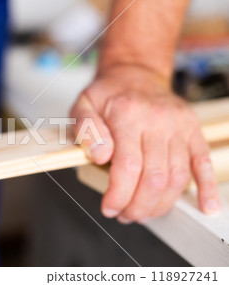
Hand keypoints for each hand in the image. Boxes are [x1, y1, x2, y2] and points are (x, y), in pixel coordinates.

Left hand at [70, 66, 219, 223]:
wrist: (135, 73)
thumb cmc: (107, 94)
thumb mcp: (82, 105)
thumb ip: (86, 130)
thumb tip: (101, 156)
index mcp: (128, 115)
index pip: (127, 166)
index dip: (119, 195)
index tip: (109, 208)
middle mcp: (157, 120)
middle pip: (154, 177)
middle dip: (137, 205)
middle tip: (124, 215)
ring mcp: (179, 126)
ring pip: (177, 177)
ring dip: (160, 204)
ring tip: (143, 213)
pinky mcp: (193, 131)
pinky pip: (203, 162)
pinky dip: (206, 188)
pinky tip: (205, 207)